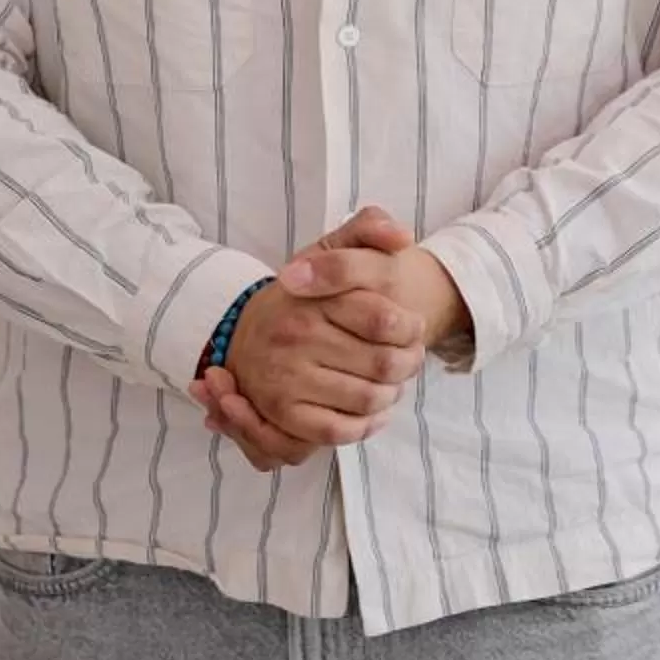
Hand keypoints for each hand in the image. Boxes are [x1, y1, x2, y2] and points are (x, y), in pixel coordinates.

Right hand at [192, 208, 471, 471]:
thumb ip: (367, 228)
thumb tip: (403, 236)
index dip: (411, 328)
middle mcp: (296, 335)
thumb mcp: (328, 248)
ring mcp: (286, 376)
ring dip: (392, 395)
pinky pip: (338, 430)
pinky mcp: (282, 411)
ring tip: (394, 384)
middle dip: (408, 364)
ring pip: (367, 398)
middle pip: (382, 363)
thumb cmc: (301, 294)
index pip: (384, 318)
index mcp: (312, 296)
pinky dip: (365, 426)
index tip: (414, 328)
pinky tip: (374, 412)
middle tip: (411, 359)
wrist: (246, 332)